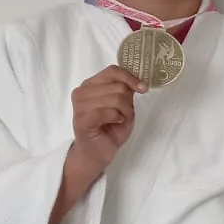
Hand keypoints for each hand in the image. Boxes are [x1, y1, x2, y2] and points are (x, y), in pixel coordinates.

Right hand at [49, 66, 145, 223]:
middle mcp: (82, 91)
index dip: (131, 77)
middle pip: (117, 85)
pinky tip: (114, 123)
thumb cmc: (110, 129)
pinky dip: (117, 118)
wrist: (98, 152)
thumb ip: (126, 91)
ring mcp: (79, 104)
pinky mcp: (82, 119)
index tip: (143, 88)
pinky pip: (108, 111)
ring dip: (124, 111)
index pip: (113, 71)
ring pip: (115, 97)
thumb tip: (137, 80)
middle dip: (128, 102)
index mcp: (91, 84)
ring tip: (119, 120)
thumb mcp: (123, 106)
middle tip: (124, 114)